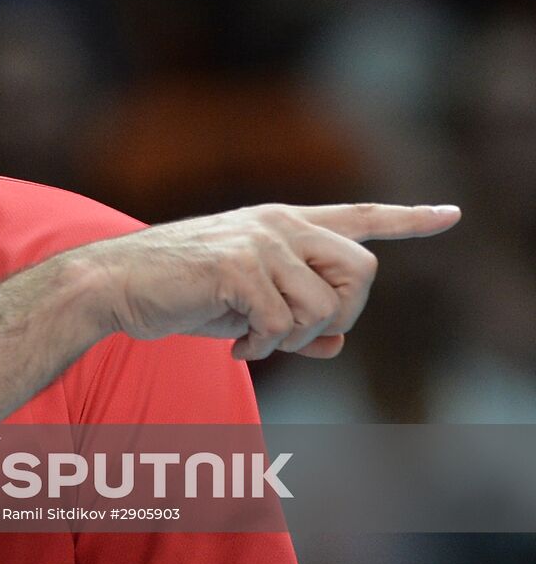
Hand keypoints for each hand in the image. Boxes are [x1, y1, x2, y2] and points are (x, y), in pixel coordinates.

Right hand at [84, 203, 461, 359]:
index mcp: (280, 224)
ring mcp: (259, 241)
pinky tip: (233, 346)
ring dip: (293, 340)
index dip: (408, 218)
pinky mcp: (238, 265)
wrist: (113, 287)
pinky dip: (263, 348)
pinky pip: (284, 325)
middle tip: (294, 335)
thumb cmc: (174, 295)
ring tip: (252, 340)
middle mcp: (277, 224)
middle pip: (361, 271)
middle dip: (341, 315)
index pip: (357, 217)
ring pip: (325, 308)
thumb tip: (337, 346)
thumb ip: (292, 320)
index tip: (450, 214)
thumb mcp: (242, 308)